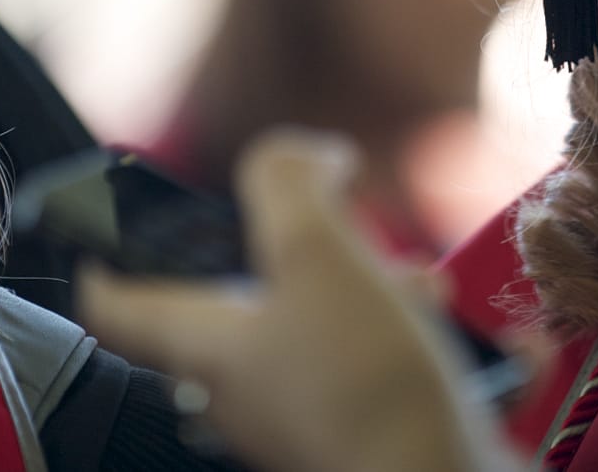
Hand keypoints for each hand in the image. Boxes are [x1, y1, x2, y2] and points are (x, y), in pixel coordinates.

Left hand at [77, 129, 518, 471]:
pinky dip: (435, 348)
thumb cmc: (362, 383)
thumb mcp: (314, 249)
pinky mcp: (374, 443)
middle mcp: (247, 393)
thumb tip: (309, 154)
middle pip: (242, 309)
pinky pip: (394, 379)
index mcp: (207, 349)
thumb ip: (290, 181)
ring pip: (327, 337)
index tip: (113, 227)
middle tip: (344, 236)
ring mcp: (310, 424)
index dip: (107, 259)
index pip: (117, 305)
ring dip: (380, 297)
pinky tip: (490, 341)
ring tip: (427, 288)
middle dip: (300, 257)